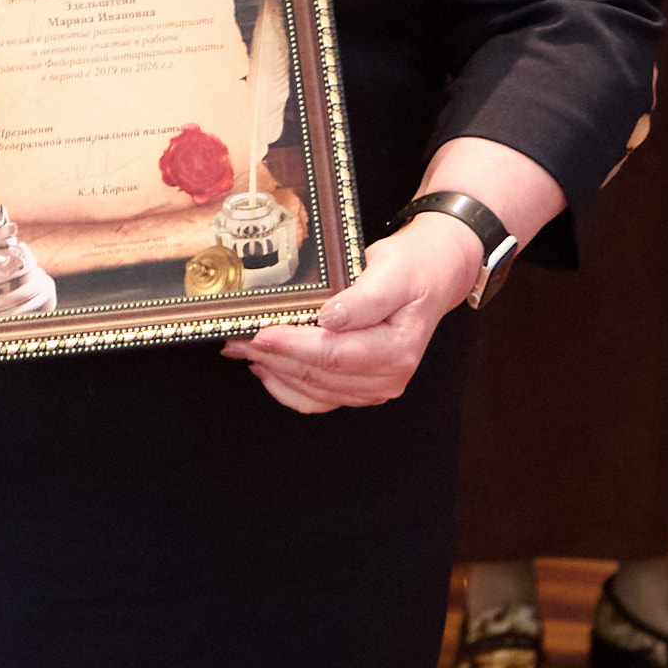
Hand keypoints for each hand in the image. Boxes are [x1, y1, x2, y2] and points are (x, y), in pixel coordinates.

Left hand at [221, 213, 483, 413]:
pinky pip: (318, 399)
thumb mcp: (392, 271)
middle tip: (236, 337)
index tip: (261, 333)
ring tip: (241, 348)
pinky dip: (288, 388)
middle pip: (319, 375)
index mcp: (397, 350)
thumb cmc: (411, 269)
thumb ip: (364, 298)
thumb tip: (330, 318)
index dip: (294, 345)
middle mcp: (388, 377)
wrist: (431, 274)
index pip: (335, 354)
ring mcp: (374, 387)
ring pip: (313, 390)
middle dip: (273, 356)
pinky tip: (265, 370)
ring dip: (274, 371)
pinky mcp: (361, 387)